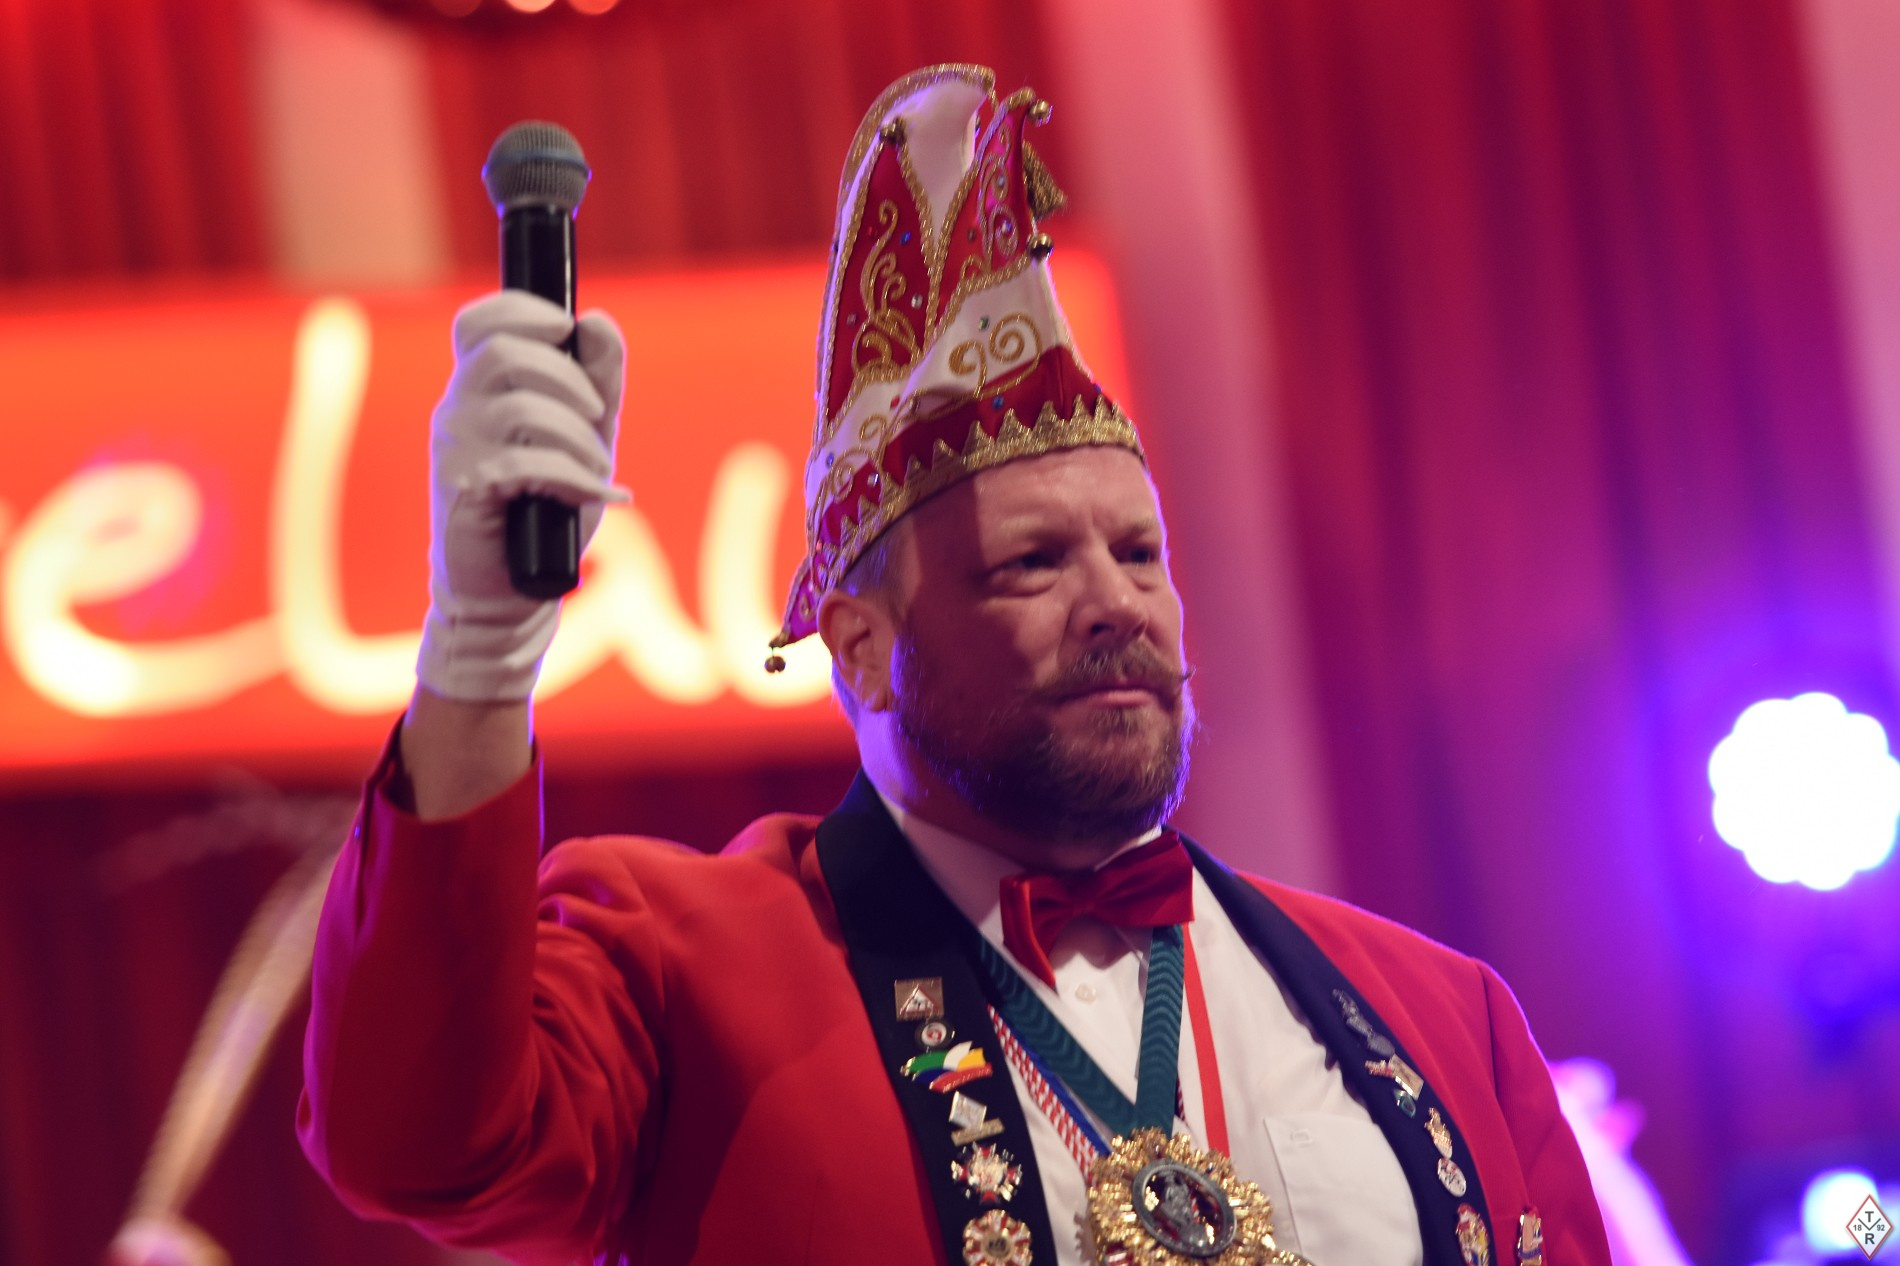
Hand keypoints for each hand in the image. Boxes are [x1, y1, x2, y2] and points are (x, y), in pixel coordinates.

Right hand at [415, 290, 627, 701]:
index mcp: (480, 389)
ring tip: (599, 467)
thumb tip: (596, 320)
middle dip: (566, 377)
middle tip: (598, 413)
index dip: (520, 310)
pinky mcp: (465, 491)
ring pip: (518, 408)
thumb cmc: (546, 508)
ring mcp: (456, 450)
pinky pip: (522, 464)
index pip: (477, 323)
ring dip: (576, 434)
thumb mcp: (585, 433)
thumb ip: (597, 378)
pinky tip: (599, 495)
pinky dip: (573, 476)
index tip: (565, 328)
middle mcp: (458, 411)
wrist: (515, 587)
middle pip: (502, 354)